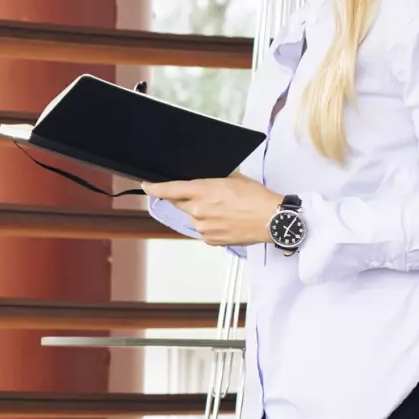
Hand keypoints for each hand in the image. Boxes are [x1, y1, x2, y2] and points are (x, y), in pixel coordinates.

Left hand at [144, 175, 283, 246]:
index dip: (154, 188)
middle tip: (207, 197)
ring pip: (193, 217)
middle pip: (180, 203)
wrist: (272, 220)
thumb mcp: (233, 179)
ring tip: (225, 210)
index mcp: (202, 191)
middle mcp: (198, 210)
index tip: (146, 187)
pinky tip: (227, 220)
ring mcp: (203, 227)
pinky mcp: (210, 239)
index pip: (169, 190)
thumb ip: (211, 182)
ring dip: (202, 212)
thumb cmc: (257, 198)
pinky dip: (210, 224)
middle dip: (187, 199)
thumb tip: (201, 184)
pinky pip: (203, 229)